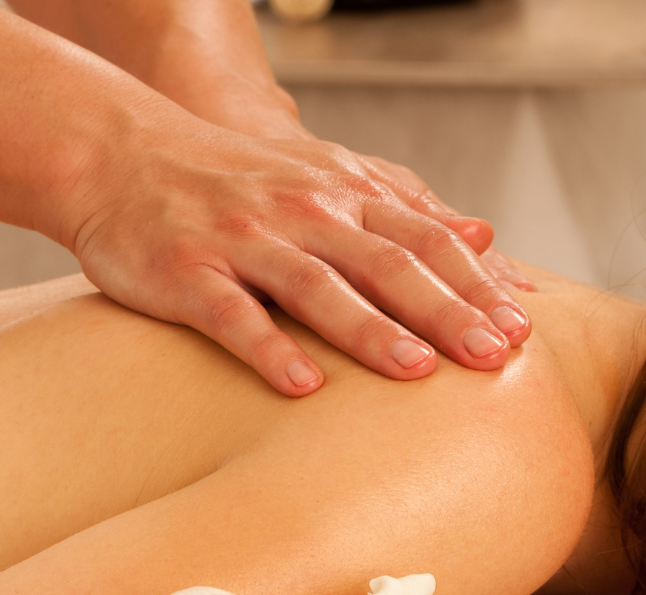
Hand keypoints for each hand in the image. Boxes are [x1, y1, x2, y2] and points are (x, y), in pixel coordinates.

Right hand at [64, 113, 532, 395]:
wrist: (123, 157)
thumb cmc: (236, 184)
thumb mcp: (327, 179)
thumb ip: (404, 209)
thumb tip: (485, 235)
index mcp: (342, 194)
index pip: (424, 240)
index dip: (475, 284)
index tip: (522, 330)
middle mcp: (303, 213)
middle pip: (386, 263)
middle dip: (445, 312)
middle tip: (495, 358)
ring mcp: (244, 241)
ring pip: (317, 287)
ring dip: (370, 329)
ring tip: (417, 372)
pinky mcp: (187, 272)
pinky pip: (233, 314)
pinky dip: (269, 348)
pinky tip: (302, 386)